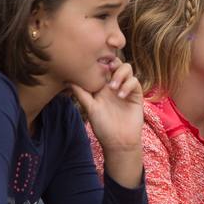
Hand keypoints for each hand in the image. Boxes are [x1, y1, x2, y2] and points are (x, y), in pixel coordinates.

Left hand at [71, 58, 142, 187]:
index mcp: (102, 87)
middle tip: (107, 68)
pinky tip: (122, 96)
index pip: (102, 68)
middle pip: (116, 63)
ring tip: (113, 87)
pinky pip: (135, 81)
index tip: (95, 61)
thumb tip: (68, 80)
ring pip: (127, 69)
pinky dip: (128, 85)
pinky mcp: (136, 94)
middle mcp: (114, 85)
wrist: (119, 142)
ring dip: (120, 73)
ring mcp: (126, 89)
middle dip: (112, 62)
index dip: (100, 61)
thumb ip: (81, 94)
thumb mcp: (90, 108)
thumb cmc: (103, 127)